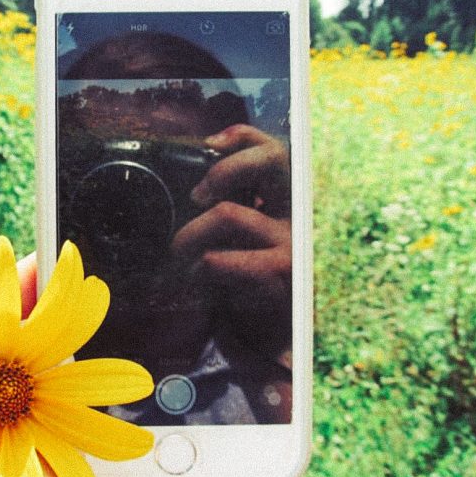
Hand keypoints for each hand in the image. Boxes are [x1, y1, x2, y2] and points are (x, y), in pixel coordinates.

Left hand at [172, 124, 291, 353]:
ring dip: (189, 234)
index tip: (211, 143)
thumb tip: (197, 178)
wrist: (276, 340)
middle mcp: (298, 215)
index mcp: (288, 205)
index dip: (245, 137)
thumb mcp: (244, 242)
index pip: (276, 151)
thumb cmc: (252, 285)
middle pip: (272, 159)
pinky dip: (196, 268)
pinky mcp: (278, 271)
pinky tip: (193, 282)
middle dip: (225, 169)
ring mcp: (291, 241)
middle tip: (197, 196)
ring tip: (177, 256)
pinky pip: (219, 258)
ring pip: (228, 212)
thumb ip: (233, 210)